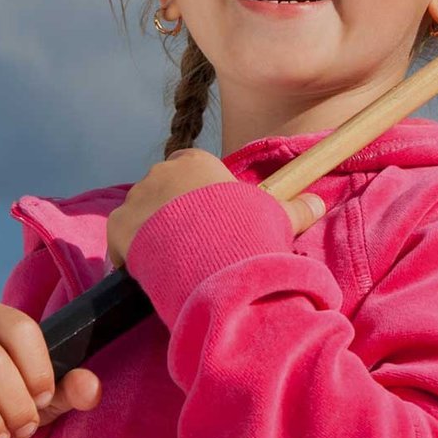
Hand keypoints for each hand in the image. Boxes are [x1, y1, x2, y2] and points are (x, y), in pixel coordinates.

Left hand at [106, 148, 325, 267]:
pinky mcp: (118, 226)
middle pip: (161, 189)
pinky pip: (120, 240)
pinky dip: (129, 256)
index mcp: (197, 163)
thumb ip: (296, 208)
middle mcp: (162, 172)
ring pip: (139, 213)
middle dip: (170, 212)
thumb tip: (320, 202)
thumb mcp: (276, 218)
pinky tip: (148, 274)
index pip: (189, 166)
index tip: (205, 216)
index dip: (195, 192)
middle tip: (189, 243)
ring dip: (150, 232)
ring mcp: (136, 198)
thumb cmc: (245, 232)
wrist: (211, 260)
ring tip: (171, 261)